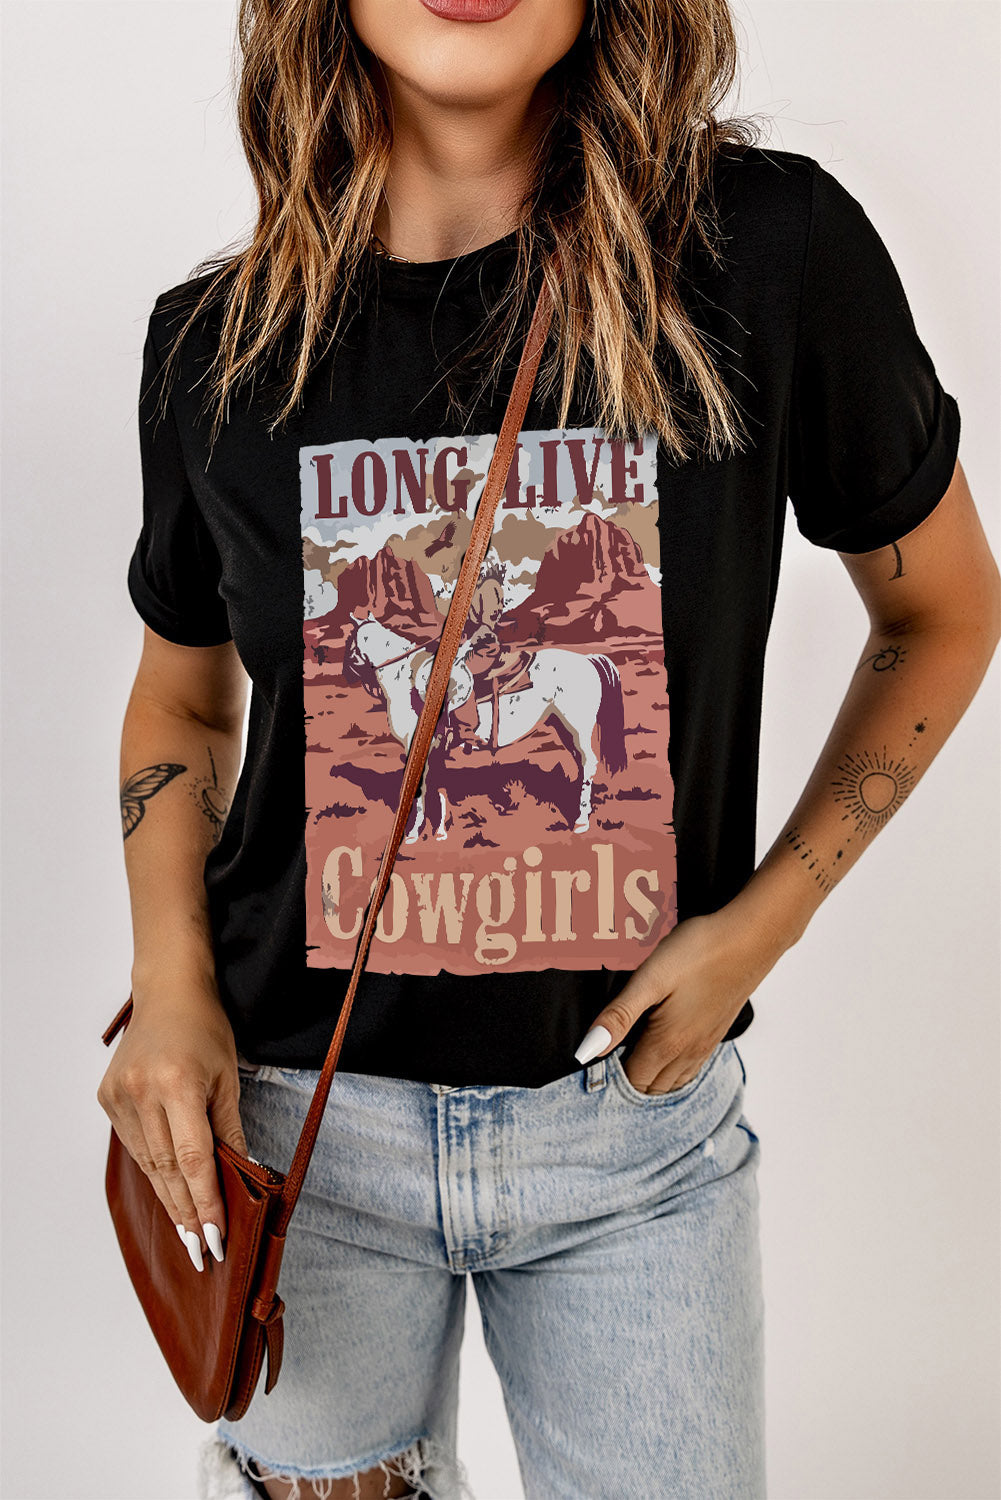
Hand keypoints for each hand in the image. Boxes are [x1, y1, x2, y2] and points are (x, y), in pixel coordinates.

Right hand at [96, 982, 248, 1269]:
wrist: (168, 993)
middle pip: (166, 1168)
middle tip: (201, 1250)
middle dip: (186, 1213)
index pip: (193, 1158)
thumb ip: (230, 1129)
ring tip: (188, 1232)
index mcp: (178, 1084)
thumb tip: (243, 1175)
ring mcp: (120, 1096)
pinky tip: (169, 1192)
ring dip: (169, 1198)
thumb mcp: (229, 1076)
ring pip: (148, 1162)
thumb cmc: (206, 1029)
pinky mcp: (108, 1098)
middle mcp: (142, 1092)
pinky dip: (154, 1170)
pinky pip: (135, 1145)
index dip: (205, 1202)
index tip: (215, 1237)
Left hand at [574, 904, 786, 1093]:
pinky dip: (671, 1071)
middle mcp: (688, 1053)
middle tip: (605, 1060)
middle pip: (651, 1087)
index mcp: (667, 1043)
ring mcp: (705, 1044)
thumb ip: (619, 1016)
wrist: (750, 938)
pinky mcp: (716, 1032)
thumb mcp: (650, 979)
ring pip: (672, 1081)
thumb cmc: (698, 952)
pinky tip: (663, 1053)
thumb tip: (587, 1051)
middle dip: (627, 1082)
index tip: (592, 1063)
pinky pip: (690, 1068)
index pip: (631, 1081)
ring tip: (628, 1059)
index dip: (609, 1078)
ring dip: (650, 1078)